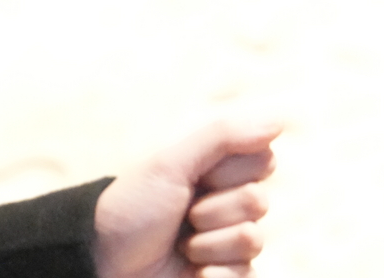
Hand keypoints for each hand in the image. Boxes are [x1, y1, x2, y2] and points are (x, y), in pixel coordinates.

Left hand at [90, 119, 281, 277]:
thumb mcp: (171, 164)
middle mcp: (227, 204)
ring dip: (209, 243)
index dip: (229, 170)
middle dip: (213, 210)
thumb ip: (223, 136)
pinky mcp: (228, 275)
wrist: (104, 261)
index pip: (263, 160)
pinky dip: (213, 274)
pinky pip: (246, 274)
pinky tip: (191, 271)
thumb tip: (279, 120)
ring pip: (254, 240)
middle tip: (182, 214)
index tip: (195, 175)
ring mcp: (228, 242)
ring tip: (181, 244)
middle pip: (259, 201)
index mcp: (216, 170)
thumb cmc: (133, 208)